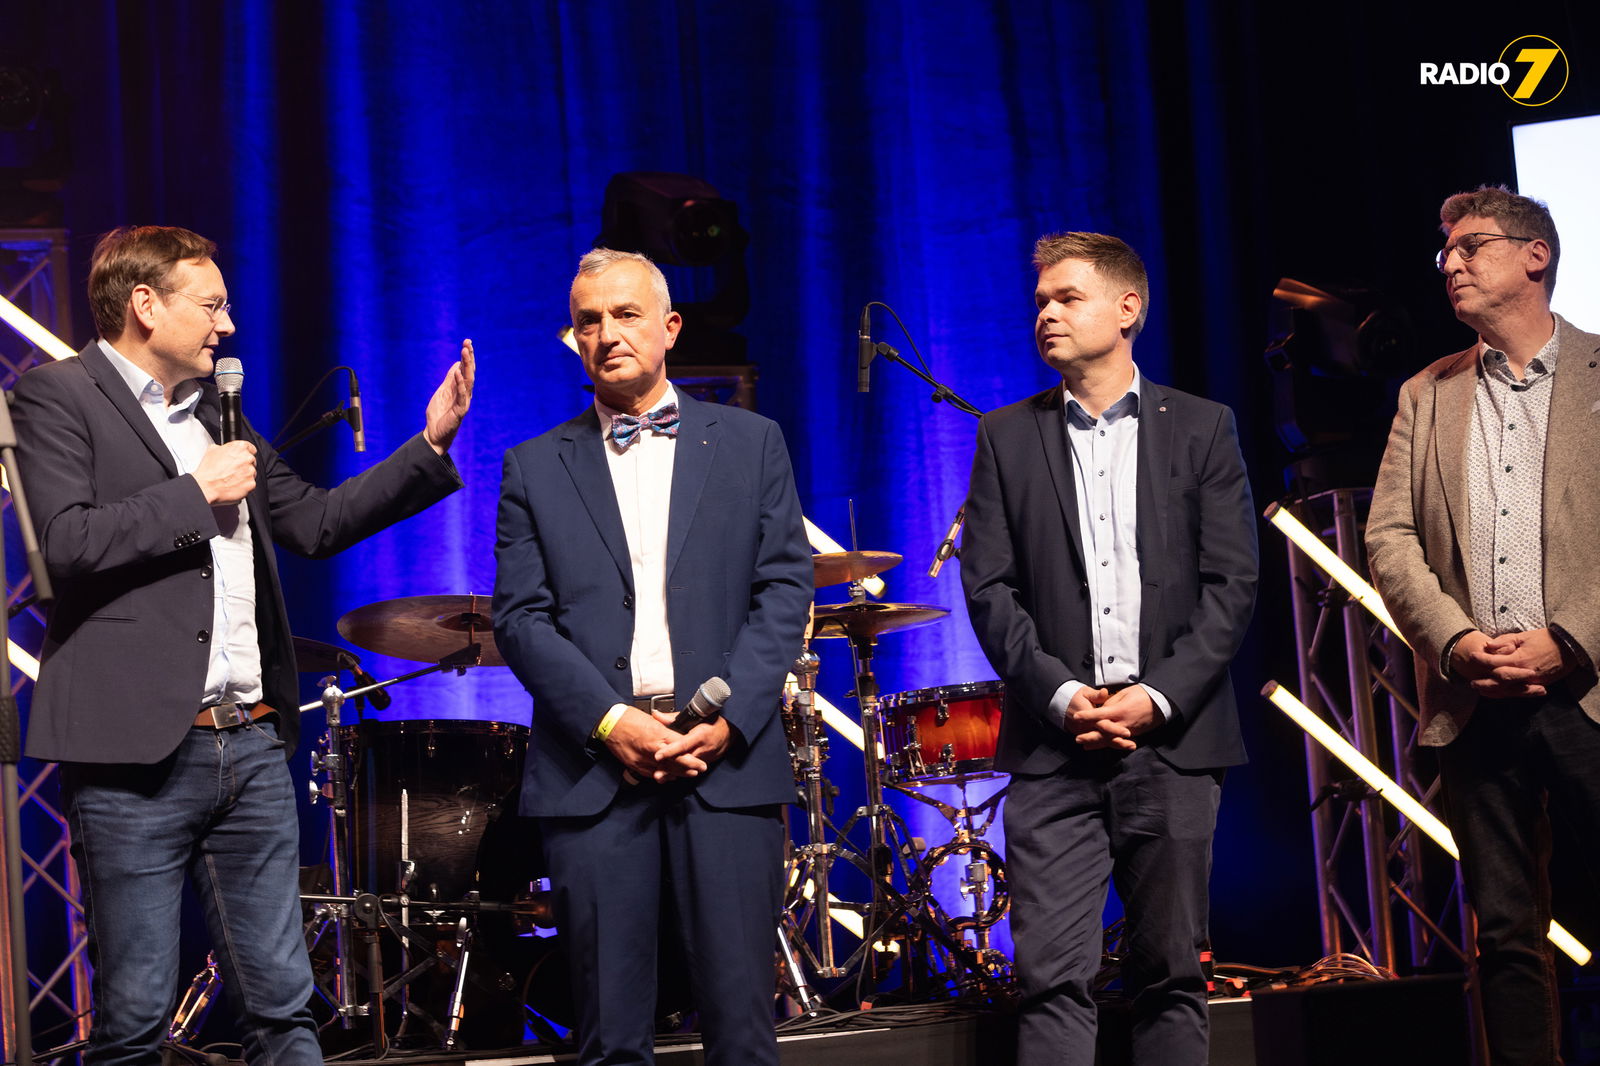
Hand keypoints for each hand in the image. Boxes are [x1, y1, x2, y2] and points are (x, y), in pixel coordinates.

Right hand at [192, 441, 256, 503]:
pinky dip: (245, 484)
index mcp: (240, 447)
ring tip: (231, 477)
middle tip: (233, 469)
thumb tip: (227, 449)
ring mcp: (250, 471)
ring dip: (244, 475)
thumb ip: (224, 447)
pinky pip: (251, 483)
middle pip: (251, 460)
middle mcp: (247, 458)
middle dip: (244, 465)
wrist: (206, 486)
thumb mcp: (212, 450)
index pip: (250, 448)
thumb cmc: (208, 470)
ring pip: (251, 472)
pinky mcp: (251, 483)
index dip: (246, 453)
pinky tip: (234, 484)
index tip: (243, 457)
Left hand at [424, 338, 475, 453]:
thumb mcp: (443, 391)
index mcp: (460, 388)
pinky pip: (462, 395)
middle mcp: (465, 393)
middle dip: (469, 357)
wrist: (434, 434)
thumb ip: (450, 379)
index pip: (466, 369)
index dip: (467, 357)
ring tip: (465, 352)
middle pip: (469, 372)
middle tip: (468, 343)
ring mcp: (464, 402)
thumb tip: (456, 364)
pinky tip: (459, 372)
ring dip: (467, 366)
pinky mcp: (460, 411)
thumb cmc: (439, 414)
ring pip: (468, 381)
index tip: (467, 342)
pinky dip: (460, 384)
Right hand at [602, 707, 702, 781]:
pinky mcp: (635, 764)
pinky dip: (662, 775)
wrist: (609, 724)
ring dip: (678, 773)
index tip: (700, 761)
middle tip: (701, 769)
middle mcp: (652, 748)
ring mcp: (643, 759)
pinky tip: (670, 776)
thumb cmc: (629, 718)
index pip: (679, 748)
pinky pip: (651, 773)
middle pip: (675, 762)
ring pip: (664, 770)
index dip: (691, 757)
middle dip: (689, 767)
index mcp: (658, 734)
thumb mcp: (651, 720)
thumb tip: (674, 736)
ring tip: (690, 774)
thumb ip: (664, 729)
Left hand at [651, 718, 733, 780]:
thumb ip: (673, 718)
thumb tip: (656, 715)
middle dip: (670, 768)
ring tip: (660, 777)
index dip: (671, 750)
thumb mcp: (695, 716)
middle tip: (657, 774)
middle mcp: (703, 748)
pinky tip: (670, 776)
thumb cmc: (712, 721)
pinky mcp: (706, 763)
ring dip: (674, 772)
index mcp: (700, 735)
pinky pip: (692, 768)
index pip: (683, 744)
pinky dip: (681, 772)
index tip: (658, 755)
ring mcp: (705, 757)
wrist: (730, 732)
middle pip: (684, 760)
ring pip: (687, 767)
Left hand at [1073, 685, 1157, 749]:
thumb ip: (1111, 702)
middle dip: (1090, 736)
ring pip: (1110, 740)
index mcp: (1120, 710)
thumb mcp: (1124, 693)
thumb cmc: (1142, 694)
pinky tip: (1101, 746)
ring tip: (1085, 746)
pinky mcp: (1134, 734)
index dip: (1087, 715)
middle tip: (1077, 739)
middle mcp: (1123, 723)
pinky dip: (1109, 744)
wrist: (1161, 702)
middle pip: (1103, 732)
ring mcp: (1129, 730)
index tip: (1076, 716)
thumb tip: (1101, 708)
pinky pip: (1119, 741)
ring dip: (1097, 743)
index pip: (1100, 714)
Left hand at [1471, 628, 1573, 697]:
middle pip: (1499, 681)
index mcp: (1519, 659)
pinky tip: (1499, 693)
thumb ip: (1504, 641)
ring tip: (1482, 690)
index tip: (1472, 656)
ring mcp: (1533, 681)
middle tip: (1472, 682)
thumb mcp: (1523, 636)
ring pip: (1509, 690)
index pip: (1494, 663)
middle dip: (1484, 683)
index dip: (1481, 660)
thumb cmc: (1546, 639)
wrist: (1569, 647)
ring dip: (1494, 691)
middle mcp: (1525, 673)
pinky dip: (1508, 693)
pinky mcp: (1539, 684)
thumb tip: (1488, 645)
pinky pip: (1520, 691)